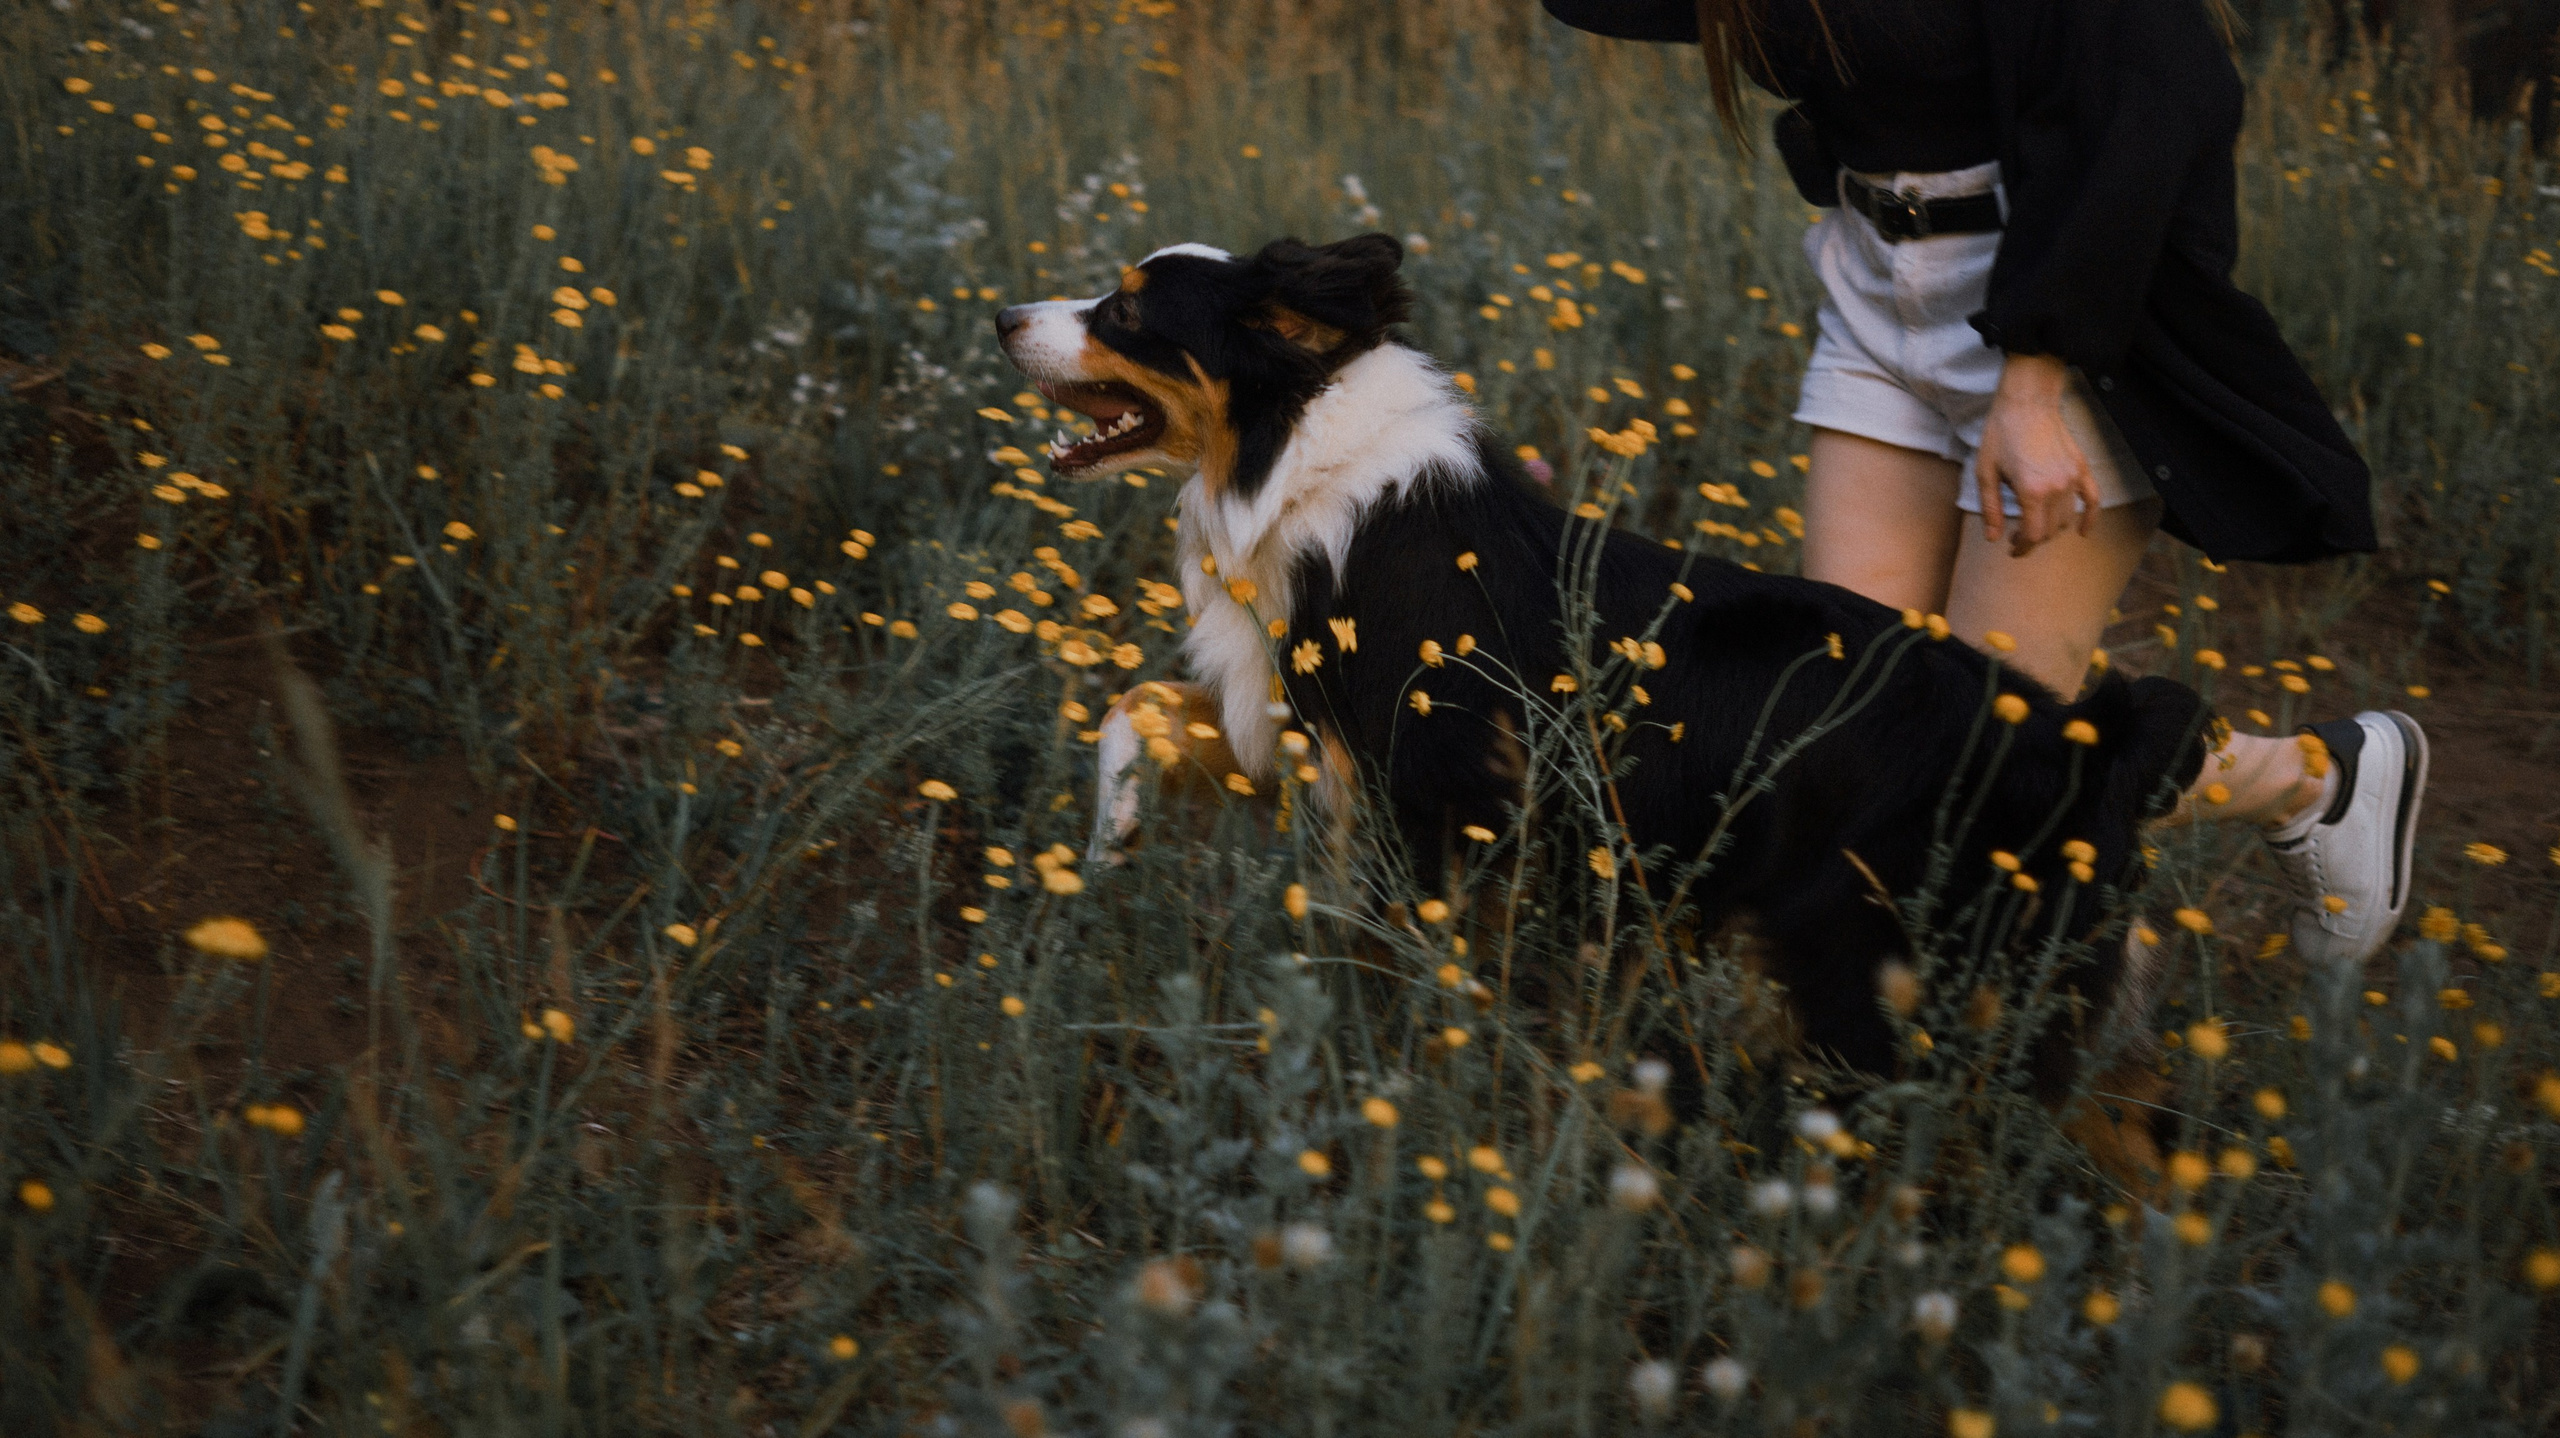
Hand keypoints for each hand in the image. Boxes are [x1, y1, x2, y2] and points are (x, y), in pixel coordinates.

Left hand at [1974, 353, 2099, 555]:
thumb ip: (1991, 508)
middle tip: (2018, 536)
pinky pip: (2093, 500)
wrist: (2026, 403)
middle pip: (2050, 530)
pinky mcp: (2081, 468)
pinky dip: (2090, 518)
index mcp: (2031, 492)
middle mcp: (2056, 489)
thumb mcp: (1985, 473)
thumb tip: (1994, 538)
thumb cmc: (2001, 434)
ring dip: (2052, 529)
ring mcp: (2072, 479)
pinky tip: (2083, 531)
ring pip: (2067, 519)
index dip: (2022, 548)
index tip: (2012, 549)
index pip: (2033, 535)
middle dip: (2033, 540)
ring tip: (2036, 526)